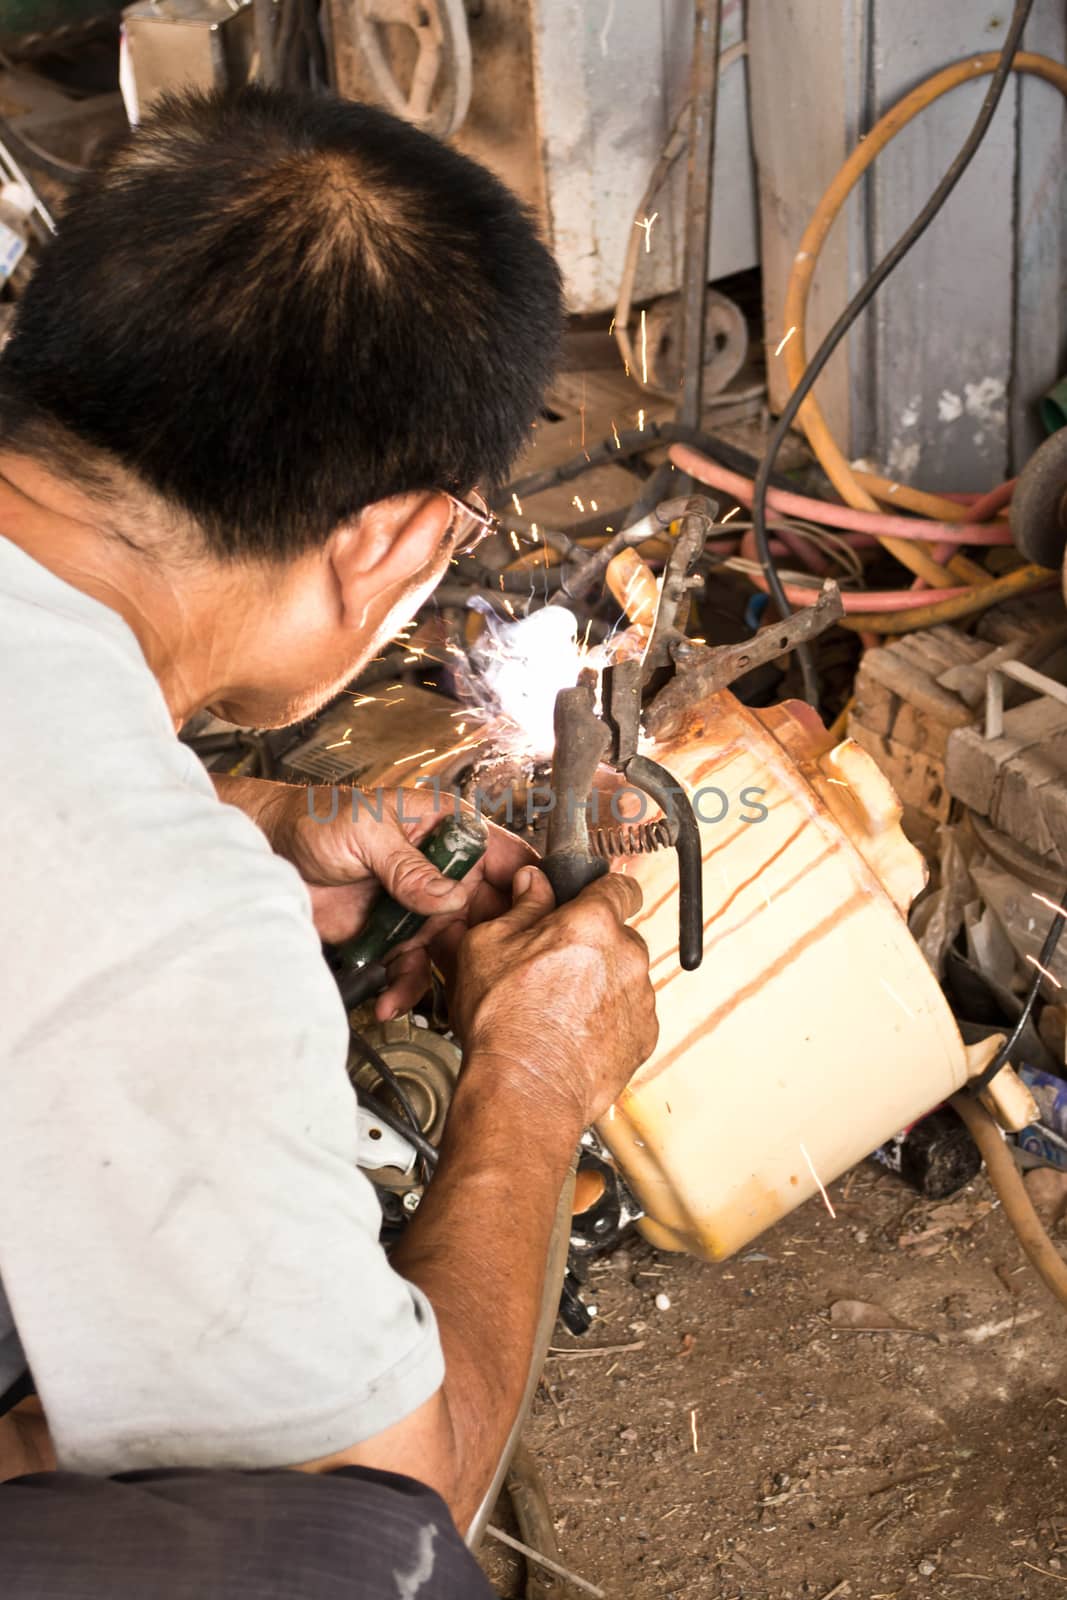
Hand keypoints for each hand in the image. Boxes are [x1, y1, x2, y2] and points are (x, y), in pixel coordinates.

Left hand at [217, 777, 536, 1017]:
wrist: (272, 852)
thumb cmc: (318, 820)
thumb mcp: (366, 830)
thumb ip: (408, 865)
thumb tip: (447, 896)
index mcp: (447, 829)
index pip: (504, 853)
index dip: (528, 882)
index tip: (538, 913)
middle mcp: (443, 870)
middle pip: (490, 910)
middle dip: (495, 942)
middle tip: (491, 967)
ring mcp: (421, 908)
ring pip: (456, 948)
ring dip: (451, 975)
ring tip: (434, 992)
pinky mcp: (395, 938)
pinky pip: (414, 970)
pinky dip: (404, 990)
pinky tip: (389, 1001)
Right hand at [448, 866, 658, 1128]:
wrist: (526, 1089)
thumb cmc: (504, 1022)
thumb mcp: (489, 945)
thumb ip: (522, 907)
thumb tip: (533, 884)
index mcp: (593, 923)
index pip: (620, 886)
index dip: (603, 891)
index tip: (592, 899)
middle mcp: (627, 955)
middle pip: (618, 936)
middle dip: (592, 945)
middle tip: (554, 965)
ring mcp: (640, 998)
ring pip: (623, 977)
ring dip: (599, 984)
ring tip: (558, 1008)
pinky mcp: (644, 1037)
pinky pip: (628, 1015)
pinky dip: (607, 1020)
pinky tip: (572, 1033)